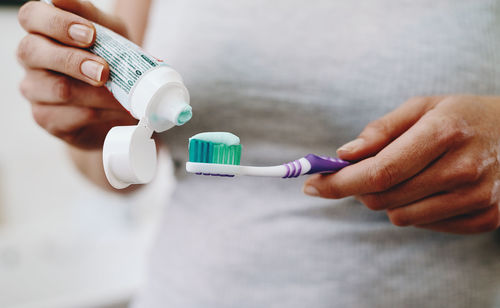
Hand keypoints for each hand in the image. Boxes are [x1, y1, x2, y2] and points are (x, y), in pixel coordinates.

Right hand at [17, 0, 135, 148]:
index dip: (58, 23)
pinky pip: (69, 116)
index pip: (32, 16)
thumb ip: (91, 17)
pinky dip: (100, 113)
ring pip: (58, 89)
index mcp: (43, 30)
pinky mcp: (46, 118)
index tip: (90, 34)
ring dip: (97, 94)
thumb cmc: (114, 61)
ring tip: (122, 96)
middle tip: (104, 70)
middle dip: (73, 61)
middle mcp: (32, 58)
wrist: (125, 102)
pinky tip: (115, 110)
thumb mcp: (111, 34)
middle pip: (33, 51)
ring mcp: (35, 89)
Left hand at [304, 96, 499, 233]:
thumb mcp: (423, 107)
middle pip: (385, 197)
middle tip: (358, 173)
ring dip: (387, 200)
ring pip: (401, 217)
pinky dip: (414, 209)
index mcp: (444, 132)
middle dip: (358, 188)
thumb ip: (381, 130)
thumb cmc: (462, 116)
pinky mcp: (486, 218)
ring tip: (402, 177)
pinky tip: (427, 188)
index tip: (311, 185)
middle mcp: (463, 169)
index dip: (339, 182)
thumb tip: (344, 154)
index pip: (380, 171)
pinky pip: (425, 226)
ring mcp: (478, 198)